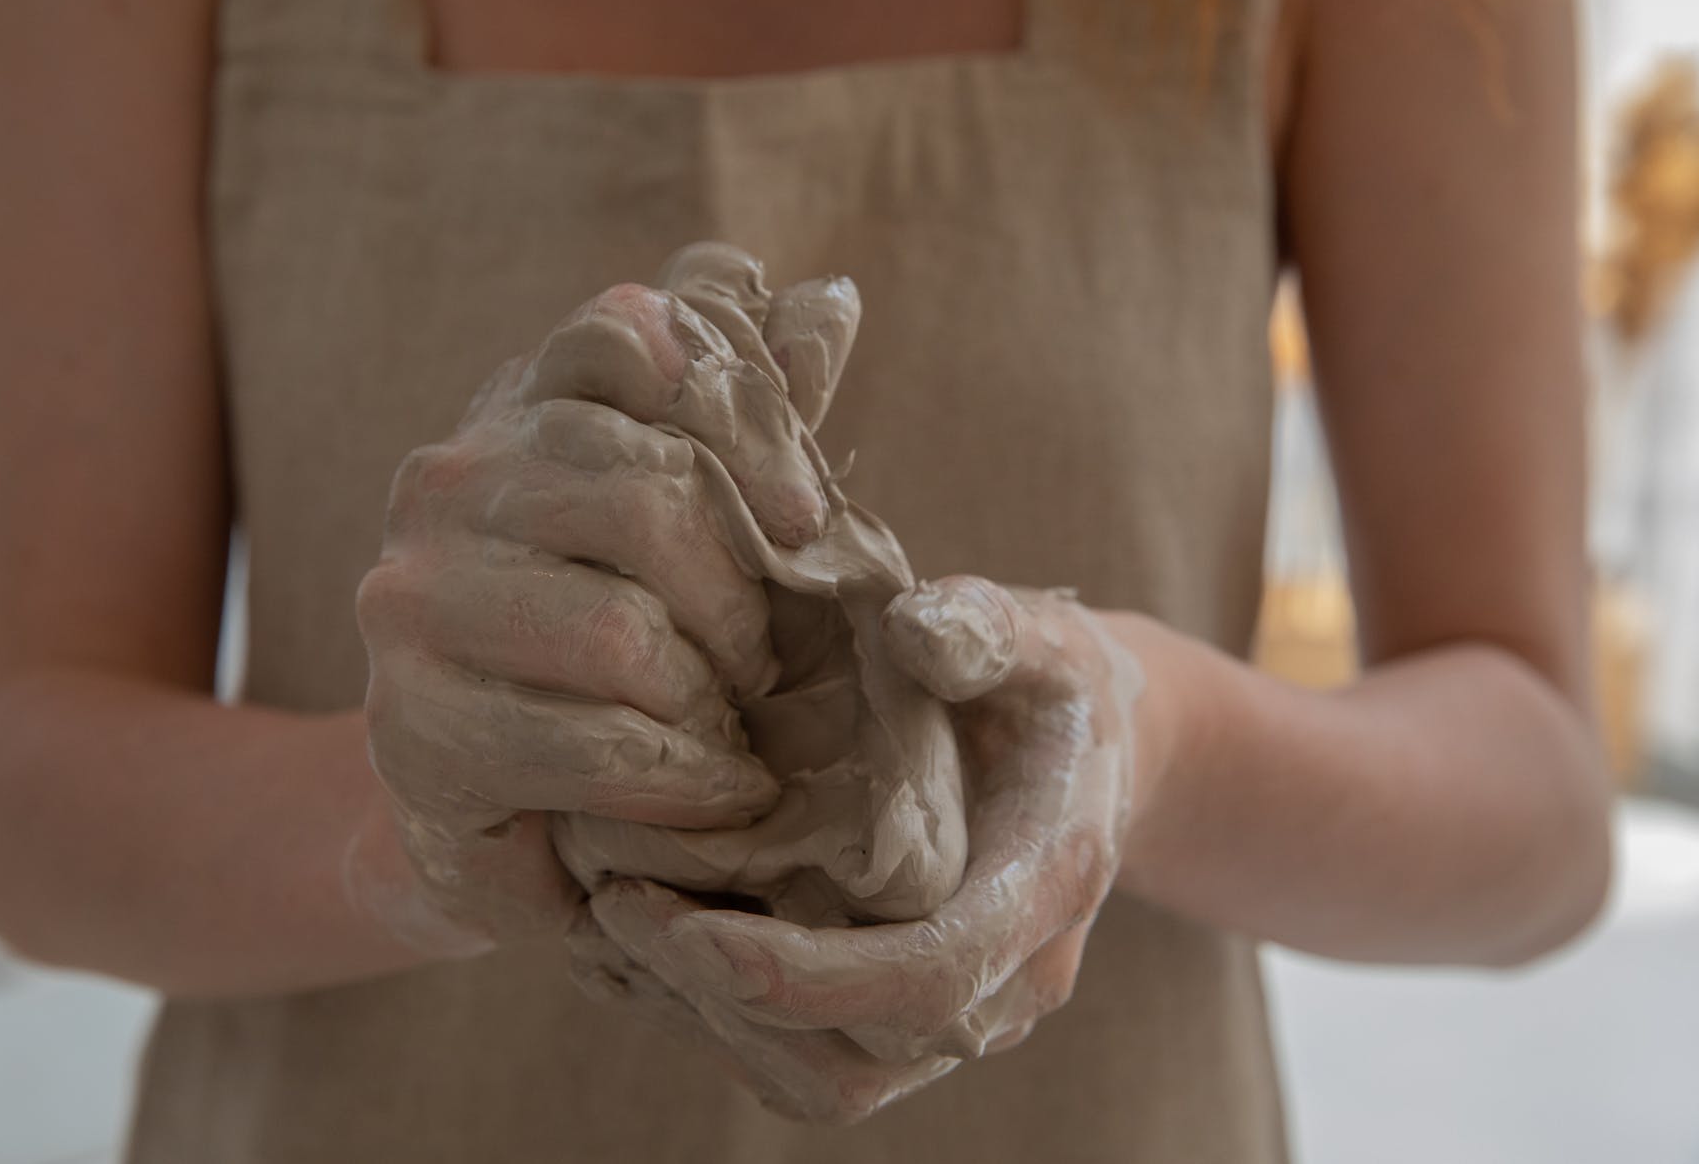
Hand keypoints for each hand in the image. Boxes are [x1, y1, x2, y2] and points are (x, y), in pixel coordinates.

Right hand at [356, 263, 839, 947]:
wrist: (503, 814)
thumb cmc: (626, 647)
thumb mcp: (698, 523)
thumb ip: (753, 414)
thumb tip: (831, 298)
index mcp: (515, 409)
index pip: (623, 332)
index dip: (743, 421)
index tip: (805, 521)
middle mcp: (444, 483)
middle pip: (645, 495)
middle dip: (742, 601)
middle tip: (771, 666)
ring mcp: (412, 602)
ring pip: (619, 631)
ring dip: (712, 699)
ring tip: (737, 734)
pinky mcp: (412, 728)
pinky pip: (595, 744)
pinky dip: (688, 779)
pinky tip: (721, 792)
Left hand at [575, 576, 1142, 1121]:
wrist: (1094, 755)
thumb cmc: (1050, 686)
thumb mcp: (1040, 636)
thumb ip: (987, 627)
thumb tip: (913, 630)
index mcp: (1047, 886)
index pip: (931, 976)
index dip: (811, 976)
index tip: (693, 935)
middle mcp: (1010, 980)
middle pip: (863, 1058)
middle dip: (728, 1002)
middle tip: (617, 909)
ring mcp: (962, 1016)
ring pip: (826, 1083)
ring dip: (710, 1022)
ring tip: (617, 925)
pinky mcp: (909, 1024)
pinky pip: (810, 1067)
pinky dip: (719, 1022)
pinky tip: (647, 943)